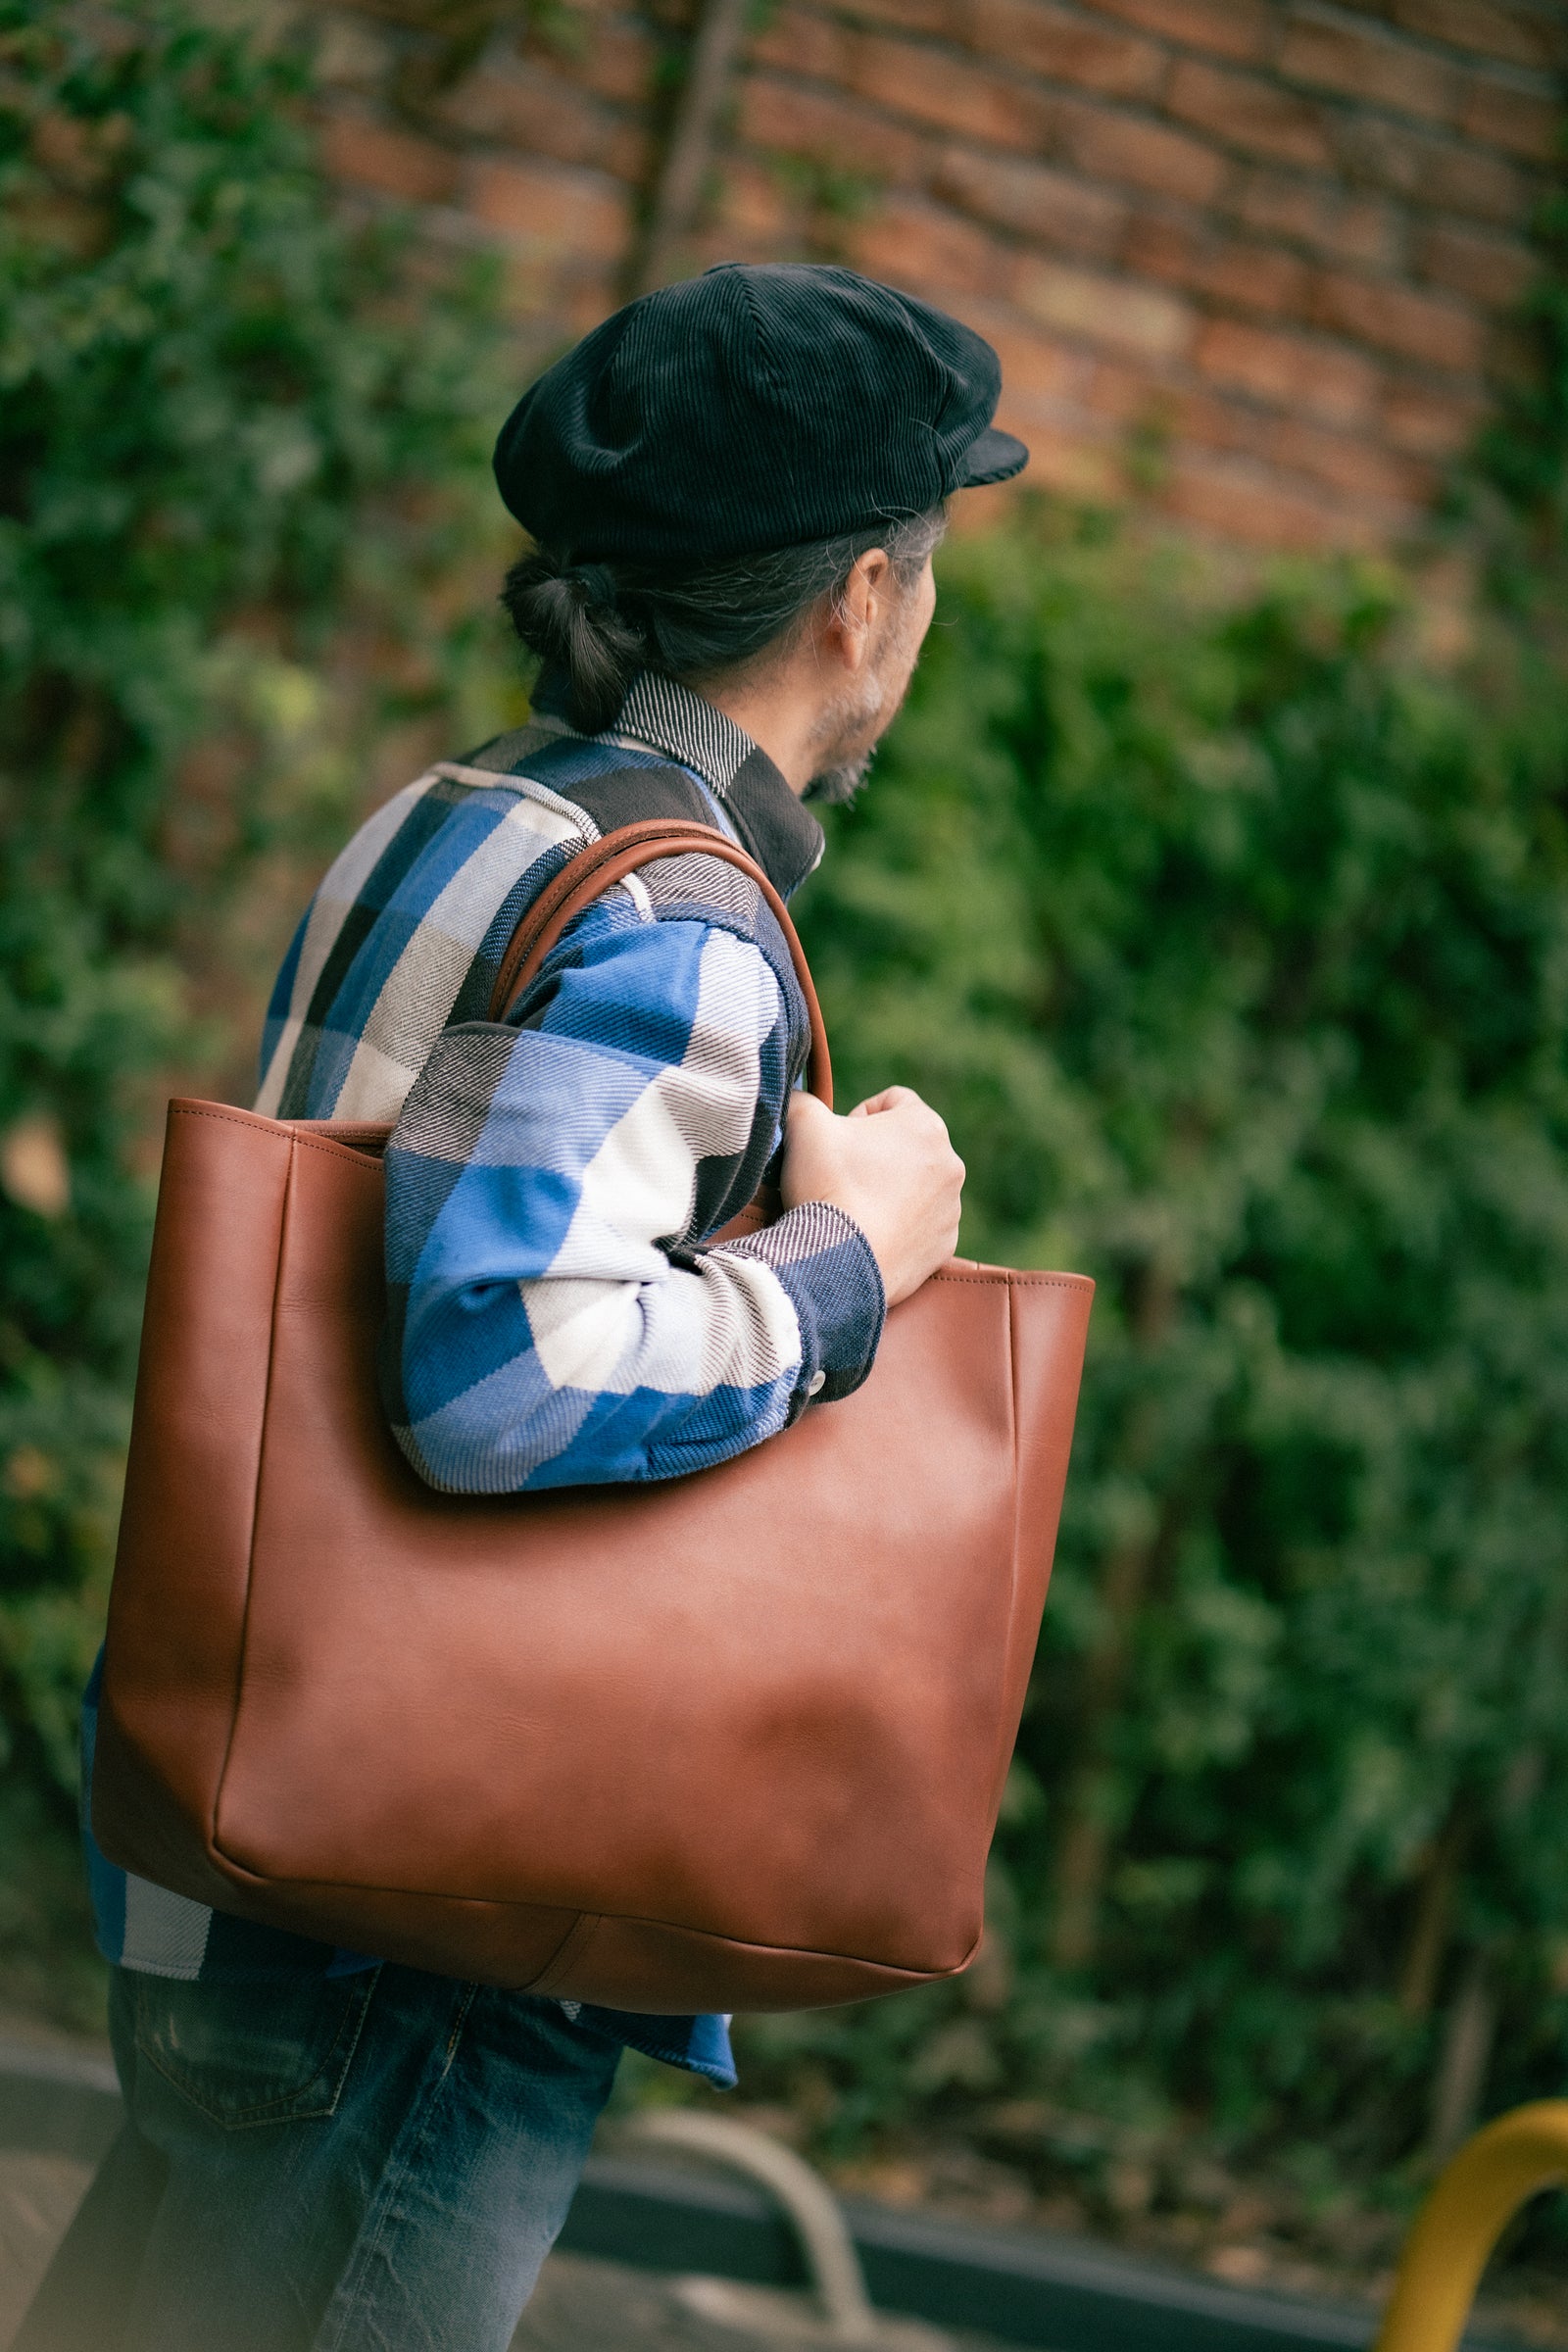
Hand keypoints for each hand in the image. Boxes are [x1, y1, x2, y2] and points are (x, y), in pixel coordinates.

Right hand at [781, 1086, 964, 1305]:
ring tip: (855, 1208)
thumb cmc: (828, 1186)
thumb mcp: (803, 1125)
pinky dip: (898, 1226)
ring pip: (916, 1186)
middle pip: (907, 1145)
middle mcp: (950, 1164)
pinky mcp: (945, 1244)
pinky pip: (920, 1225)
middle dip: (877, 1155)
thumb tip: (798, 1100)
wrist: (839, 1262)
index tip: (839, 1142)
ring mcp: (951, 1208)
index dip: (858, 1116)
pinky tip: (869, 1234)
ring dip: (889, 1190)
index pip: (893, 1101)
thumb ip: (803, 1100)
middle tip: (842, 1176)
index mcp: (926, 1125)